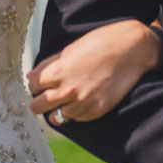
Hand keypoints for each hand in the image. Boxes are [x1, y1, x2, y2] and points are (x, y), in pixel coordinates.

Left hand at [27, 20, 162, 124]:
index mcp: (57, 72)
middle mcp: (67, 90)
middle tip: (48, 96)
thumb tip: (30, 77)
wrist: (132, 50)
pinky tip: (85, 98)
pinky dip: (77, 112)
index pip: (32, 86)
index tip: (43, 84)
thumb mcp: (70, 50)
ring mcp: (82, 103)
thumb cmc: (100, 43)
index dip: (37, 85)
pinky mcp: (97, 111)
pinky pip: (77, 119)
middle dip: (40, 101)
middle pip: (37, 107)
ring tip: (70, 97)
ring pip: (56, 117)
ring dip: (60, 108)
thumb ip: (48, 65)